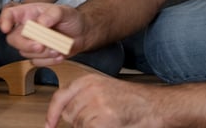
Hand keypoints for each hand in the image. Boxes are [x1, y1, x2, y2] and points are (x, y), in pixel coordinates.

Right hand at [0, 2, 83, 65]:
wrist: (83, 34)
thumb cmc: (71, 18)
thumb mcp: (65, 11)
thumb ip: (53, 14)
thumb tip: (41, 22)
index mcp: (28, 14)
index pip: (9, 14)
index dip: (4, 20)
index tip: (5, 28)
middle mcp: (26, 28)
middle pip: (13, 39)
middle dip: (26, 44)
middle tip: (41, 45)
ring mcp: (31, 43)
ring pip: (25, 52)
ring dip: (43, 53)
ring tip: (58, 48)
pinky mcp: (38, 55)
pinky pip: (36, 62)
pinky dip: (49, 61)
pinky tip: (60, 54)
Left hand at [45, 74, 164, 127]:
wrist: (157, 106)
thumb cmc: (133, 101)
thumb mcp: (103, 91)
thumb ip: (84, 99)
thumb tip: (65, 115)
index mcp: (87, 81)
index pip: (60, 98)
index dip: (52, 114)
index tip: (49, 125)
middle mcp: (89, 90)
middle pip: (70, 116)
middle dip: (81, 123)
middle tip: (102, 120)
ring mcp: (97, 104)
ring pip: (80, 126)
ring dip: (92, 127)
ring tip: (111, 121)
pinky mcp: (105, 119)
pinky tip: (113, 124)